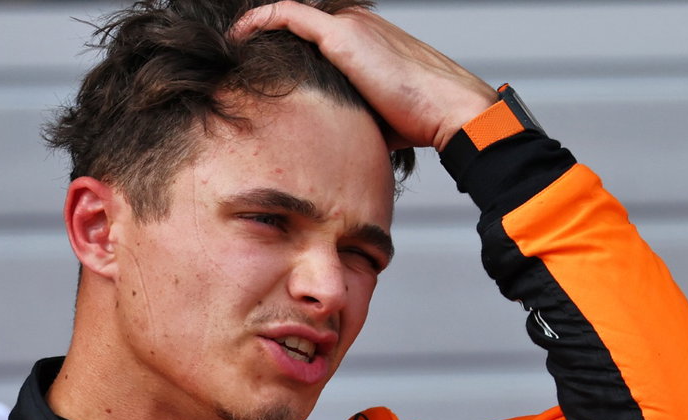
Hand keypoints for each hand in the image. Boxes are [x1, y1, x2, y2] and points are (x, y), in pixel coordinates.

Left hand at [231, 2, 497, 151]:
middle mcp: (360, 23)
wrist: (450, 112)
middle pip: (302, 21)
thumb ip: (351, 109)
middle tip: (242, 52)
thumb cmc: (423, 120)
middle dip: (272, 34)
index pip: (318, 31)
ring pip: (294, 15)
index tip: (266, 61)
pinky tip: (240, 34)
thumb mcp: (379, 112)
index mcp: (371, 37)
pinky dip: (261, 20)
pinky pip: (288, 15)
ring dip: (264, 27)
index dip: (290, 43)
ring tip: (237, 44)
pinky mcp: (343, 37)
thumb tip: (326, 135)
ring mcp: (352, 26)